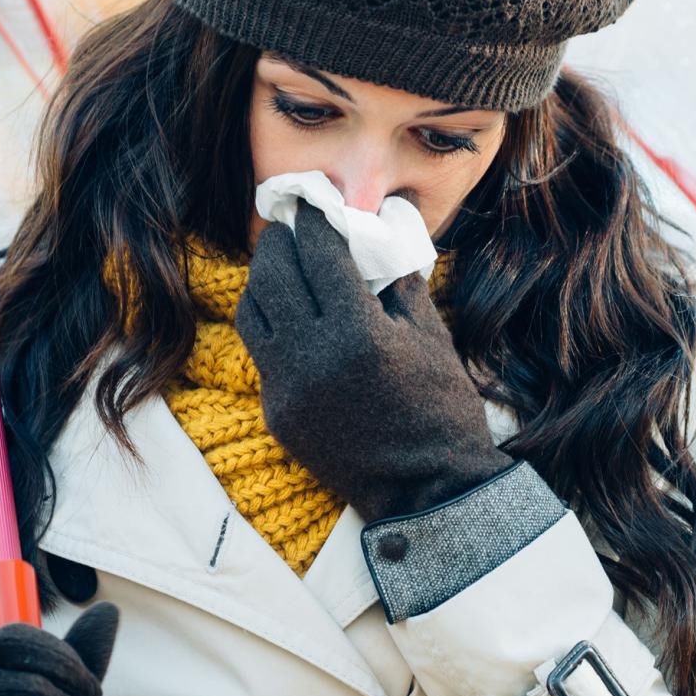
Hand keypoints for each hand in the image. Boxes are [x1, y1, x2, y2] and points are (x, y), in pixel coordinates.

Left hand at [235, 207, 515, 521]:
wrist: (428, 490)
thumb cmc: (442, 409)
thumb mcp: (431, 337)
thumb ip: (399, 282)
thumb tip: (385, 232)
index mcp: (358, 333)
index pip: (320, 254)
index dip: (317, 222)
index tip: (318, 205)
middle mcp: (313, 357)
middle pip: (273, 274)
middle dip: (281, 242)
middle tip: (293, 226)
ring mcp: (288, 388)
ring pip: (252, 311)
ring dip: (265, 280)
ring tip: (283, 267)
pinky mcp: (277, 414)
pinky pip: (262, 353)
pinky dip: (272, 325)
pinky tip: (291, 316)